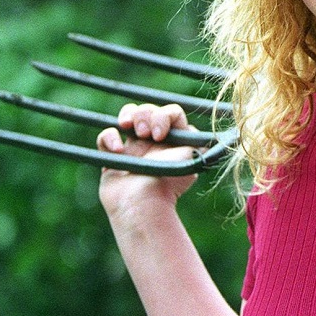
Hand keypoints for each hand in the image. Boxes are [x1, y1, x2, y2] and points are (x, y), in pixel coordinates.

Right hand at [96, 103, 199, 220]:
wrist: (143, 205)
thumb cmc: (169, 182)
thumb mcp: (194, 156)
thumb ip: (199, 139)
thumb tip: (208, 131)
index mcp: (175, 140)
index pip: (172, 112)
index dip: (165, 116)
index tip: (160, 135)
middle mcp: (156, 142)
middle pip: (149, 109)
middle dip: (146, 115)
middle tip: (145, 135)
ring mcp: (134, 148)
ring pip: (128, 115)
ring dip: (129, 115)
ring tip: (128, 128)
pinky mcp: (114, 157)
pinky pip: (106, 135)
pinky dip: (109, 137)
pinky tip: (117, 150)